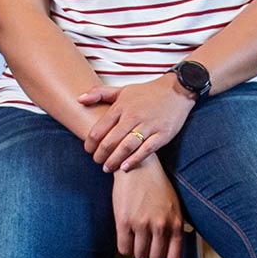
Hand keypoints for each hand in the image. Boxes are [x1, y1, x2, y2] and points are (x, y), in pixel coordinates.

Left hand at [78, 75, 196, 172]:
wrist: (177, 90)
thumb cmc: (147, 92)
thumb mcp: (123, 90)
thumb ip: (99, 94)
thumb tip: (79, 99)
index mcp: (121, 106)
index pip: (99, 129)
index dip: (90, 143)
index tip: (88, 150)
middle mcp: (133, 116)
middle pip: (110, 141)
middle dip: (100, 155)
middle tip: (96, 161)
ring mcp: (148, 126)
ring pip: (126, 147)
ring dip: (113, 161)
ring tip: (107, 168)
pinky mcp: (162, 134)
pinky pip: (146, 151)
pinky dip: (134, 160)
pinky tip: (124, 168)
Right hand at [111, 161, 186, 257]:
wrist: (138, 166)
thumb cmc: (156, 185)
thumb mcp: (174, 206)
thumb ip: (174, 227)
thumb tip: (170, 254)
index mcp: (175, 224)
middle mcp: (160, 226)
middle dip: (149, 257)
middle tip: (145, 248)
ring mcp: (142, 225)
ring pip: (139, 255)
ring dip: (136, 250)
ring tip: (135, 238)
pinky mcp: (124, 221)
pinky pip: (123, 249)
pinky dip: (124, 247)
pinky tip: (126, 236)